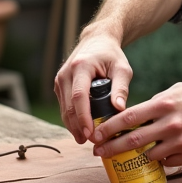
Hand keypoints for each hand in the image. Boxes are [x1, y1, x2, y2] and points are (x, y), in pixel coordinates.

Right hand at [54, 28, 132, 143]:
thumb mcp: (122, 68)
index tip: (90, 133)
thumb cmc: (111, 55)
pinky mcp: (59, 85)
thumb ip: (121, 88)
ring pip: (63, 109)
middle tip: (90, 142)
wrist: (96, 40)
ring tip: (85, 140)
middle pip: (69, 106)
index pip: (79, 96)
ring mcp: (60, 79)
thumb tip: (120, 109)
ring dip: (73, 126)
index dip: (83, 117)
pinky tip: (80, 129)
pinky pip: (64, 106)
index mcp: (81, 67)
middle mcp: (66, 73)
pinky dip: (71, 119)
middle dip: (77, 126)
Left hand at [92, 80, 181, 166]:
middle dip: (112, 148)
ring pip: (150, 155)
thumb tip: (130, 117)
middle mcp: (171, 123)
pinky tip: (160, 153)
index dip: (109, 128)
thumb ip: (153, 105)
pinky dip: (161, 159)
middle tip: (99, 152)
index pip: (128, 118)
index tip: (96, 135)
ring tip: (132, 154)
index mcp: (163, 104)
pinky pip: (168, 162)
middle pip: (133, 140)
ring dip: (138, 155)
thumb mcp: (173, 92)